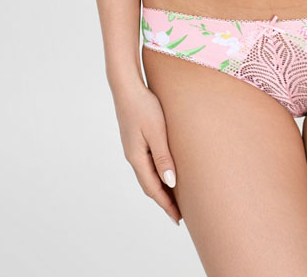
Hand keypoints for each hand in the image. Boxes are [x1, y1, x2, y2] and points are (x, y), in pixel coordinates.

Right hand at [112, 80, 181, 224]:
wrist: (127, 87)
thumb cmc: (144, 106)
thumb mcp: (157, 132)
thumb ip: (163, 157)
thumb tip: (170, 183)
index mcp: (137, 158)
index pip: (152, 189)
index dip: (165, 204)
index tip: (177, 218)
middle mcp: (133, 156)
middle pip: (149, 185)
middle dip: (163, 200)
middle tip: (179, 214)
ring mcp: (133, 148)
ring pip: (148, 174)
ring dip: (160, 187)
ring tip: (175, 197)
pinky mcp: (136, 139)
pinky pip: (147, 163)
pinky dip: (157, 173)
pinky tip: (165, 171)